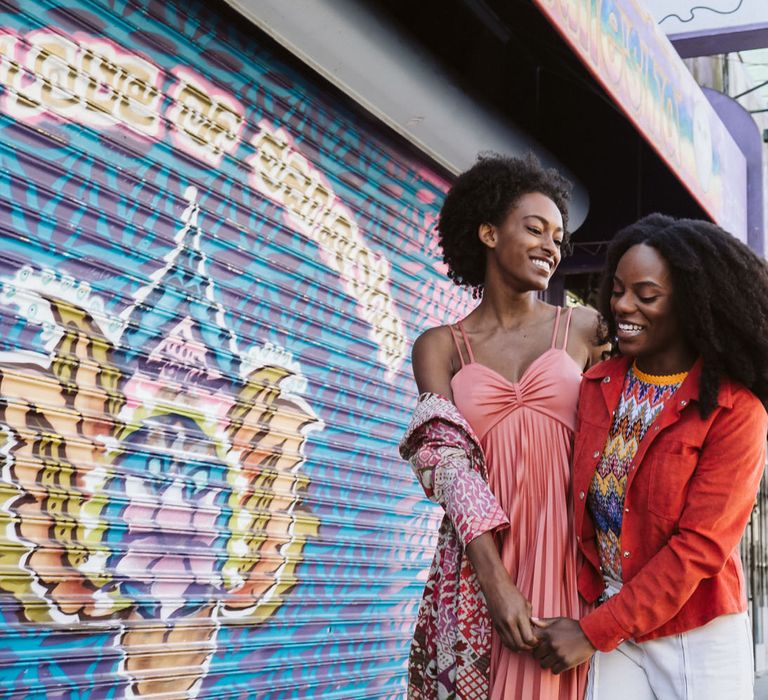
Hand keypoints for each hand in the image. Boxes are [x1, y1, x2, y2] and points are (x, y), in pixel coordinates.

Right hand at [465, 533, 537, 650]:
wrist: (495, 586)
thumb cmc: (512, 593)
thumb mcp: (526, 604)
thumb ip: (530, 619)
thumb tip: (534, 632)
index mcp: (519, 615)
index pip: (528, 638)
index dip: (534, 642)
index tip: (537, 640)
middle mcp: (509, 622)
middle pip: (520, 644)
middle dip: (528, 647)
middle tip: (532, 644)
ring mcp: (501, 625)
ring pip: (511, 645)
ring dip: (519, 648)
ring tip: (525, 644)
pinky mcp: (496, 626)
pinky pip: (504, 641)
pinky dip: (511, 645)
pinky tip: (516, 641)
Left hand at [531, 617, 594, 672]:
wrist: (590, 635)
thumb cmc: (574, 627)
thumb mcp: (558, 620)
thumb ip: (543, 621)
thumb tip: (531, 619)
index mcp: (548, 633)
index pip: (530, 640)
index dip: (531, 642)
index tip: (535, 643)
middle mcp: (551, 644)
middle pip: (536, 654)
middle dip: (538, 653)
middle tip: (544, 652)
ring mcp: (558, 655)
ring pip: (543, 664)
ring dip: (546, 661)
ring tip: (551, 658)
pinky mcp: (565, 663)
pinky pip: (554, 670)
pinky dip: (555, 668)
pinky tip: (558, 662)